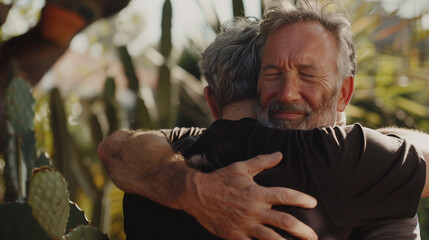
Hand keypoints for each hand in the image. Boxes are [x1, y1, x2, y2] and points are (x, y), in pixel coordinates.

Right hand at [180, 152, 317, 239]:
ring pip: (271, 238)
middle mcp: (253, 210)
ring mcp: (244, 225)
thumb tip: (280, 154)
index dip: (301, 199)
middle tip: (313, 236)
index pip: (284, 196)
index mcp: (257, 193)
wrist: (197, 194)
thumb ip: (262, 161)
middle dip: (301, 230)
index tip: (313, 203)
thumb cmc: (220, 179)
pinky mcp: (235, 236)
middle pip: (283, 222)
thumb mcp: (241, 168)